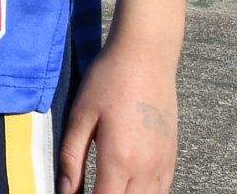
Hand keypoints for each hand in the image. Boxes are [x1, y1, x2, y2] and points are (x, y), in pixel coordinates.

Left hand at [59, 40, 179, 193]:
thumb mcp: (81, 116)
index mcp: (119, 160)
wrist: (146, 56)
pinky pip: (163, 191)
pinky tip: (130, 188)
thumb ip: (72, 158)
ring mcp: (163, 164)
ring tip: (108, 186)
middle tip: (90, 188)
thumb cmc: (108, 80)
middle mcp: (146, 169)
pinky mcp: (172, 157)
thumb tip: (65, 192)